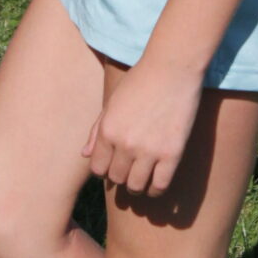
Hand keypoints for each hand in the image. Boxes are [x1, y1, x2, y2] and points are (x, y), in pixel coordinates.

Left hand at [83, 59, 201, 197]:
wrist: (172, 68)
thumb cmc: (140, 81)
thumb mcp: (112, 102)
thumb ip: (97, 130)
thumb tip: (85, 154)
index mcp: (107, 130)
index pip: (98, 168)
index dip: (104, 170)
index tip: (113, 166)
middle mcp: (125, 144)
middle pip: (117, 178)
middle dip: (121, 176)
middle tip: (129, 169)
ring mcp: (149, 150)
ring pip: (136, 186)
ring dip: (137, 186)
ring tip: (142, 177)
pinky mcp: (172, 154)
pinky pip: (160, 185)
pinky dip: (156, 189)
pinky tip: (156, 181)